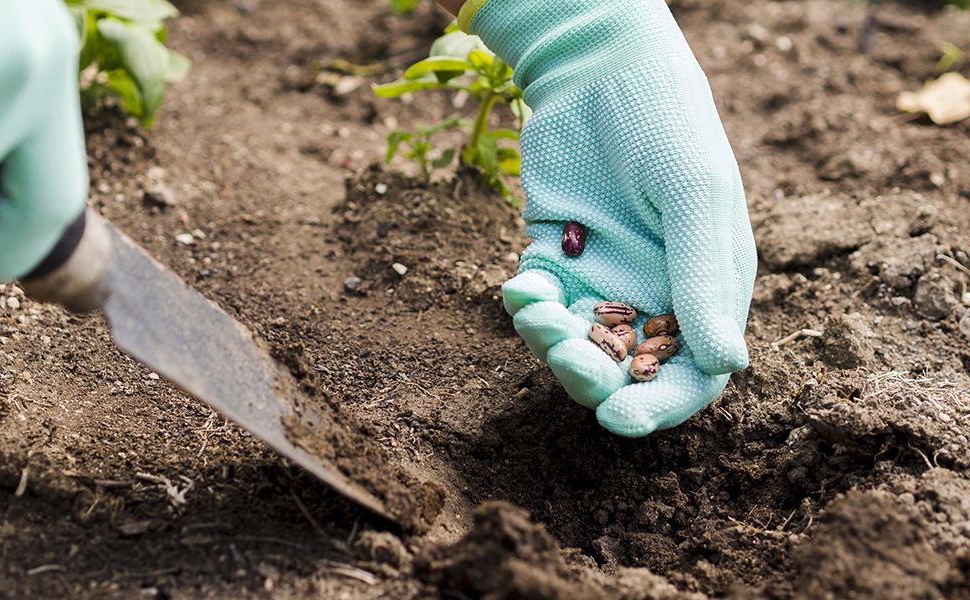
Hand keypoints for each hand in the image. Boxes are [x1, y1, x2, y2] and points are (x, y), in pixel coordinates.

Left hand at [466, 0, 757, 435]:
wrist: (596, 70)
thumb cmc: (665, 124)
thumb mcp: (693, 197)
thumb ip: (704, 279)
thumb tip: (728, 367)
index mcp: (707, 289)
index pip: (691, 374)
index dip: (659, 405)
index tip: (619, 419)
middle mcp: (656, 293)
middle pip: (625, 371)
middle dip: (592, 377)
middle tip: (564, 356)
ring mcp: (603, 277)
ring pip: (574, 345)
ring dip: (549, 341)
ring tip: (534, 307)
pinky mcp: (556, 258)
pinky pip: (539, 306)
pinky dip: (525, 307)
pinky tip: (518, 286)